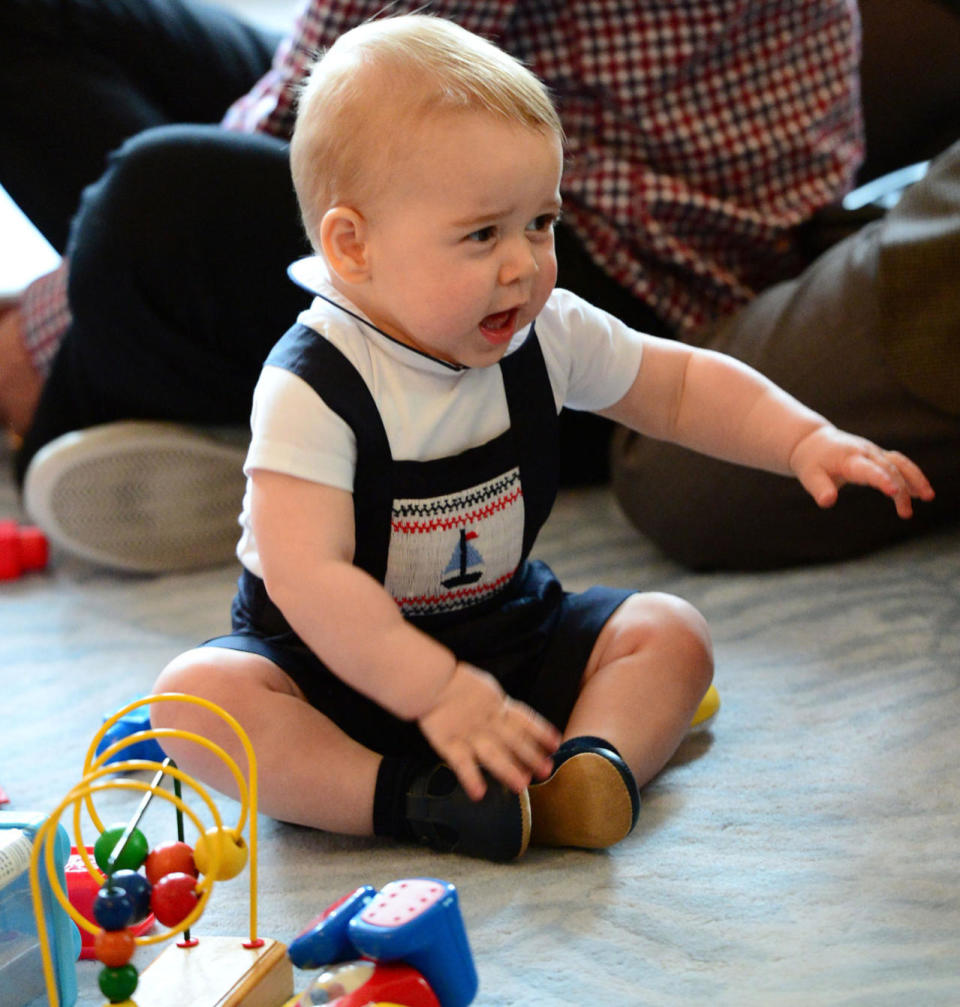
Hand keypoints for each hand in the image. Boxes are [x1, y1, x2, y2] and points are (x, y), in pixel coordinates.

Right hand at [417, 662, 560, 800]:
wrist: (430, 680)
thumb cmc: (456, 682)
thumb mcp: (484, 689)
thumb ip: (497, 705)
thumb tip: (511, 718)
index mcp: (497, 706)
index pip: (525, 719)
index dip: (541, 731)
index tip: (556, 743)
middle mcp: (488, 722)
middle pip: (514, 740)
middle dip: (531, 756)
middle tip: (546, 771)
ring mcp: (469, 734)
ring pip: (493, 754)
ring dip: (508, 770)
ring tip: (521, 785)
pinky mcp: (449, 743)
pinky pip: (461, 763)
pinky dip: (470, 778)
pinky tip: (478, 793)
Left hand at [789, 425, 934, 517]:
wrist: (813, 442)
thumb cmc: (811, 462)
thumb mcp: (809, 476)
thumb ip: (819, 488)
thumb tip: (827, 502)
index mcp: (849, 458)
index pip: (869, 469)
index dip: (882, 479)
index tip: (894, 493)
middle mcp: (866, 453)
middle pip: (889, 468)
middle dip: (902, 488)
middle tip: (906, 513)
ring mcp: (873, 453)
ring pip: (900, 463)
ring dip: (915, 478)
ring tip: (927, 497)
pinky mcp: (877, 456)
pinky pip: (899, 463)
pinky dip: (911, 476)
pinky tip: (920, 493)